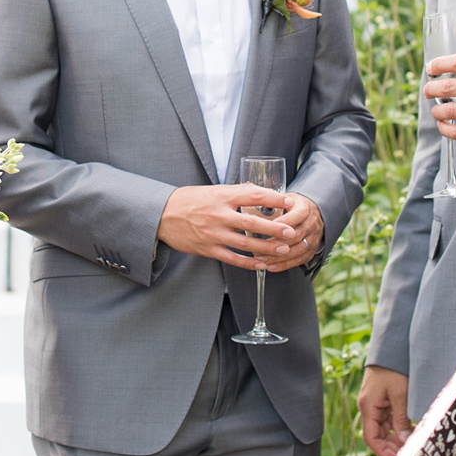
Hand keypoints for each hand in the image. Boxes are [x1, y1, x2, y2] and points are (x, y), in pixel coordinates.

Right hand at [157, 184, 305, 270]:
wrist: (163, 215)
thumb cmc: (190, 200)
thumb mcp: (213, 190)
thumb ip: (235, 193)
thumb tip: (259, 192)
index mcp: (222, 196)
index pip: (253, 195)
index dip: (274, 199)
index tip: (290, 202)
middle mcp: (218, 214)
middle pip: (252, 222)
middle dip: (275, 229)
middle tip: (292, 232)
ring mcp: (213, 233)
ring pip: (245, 244)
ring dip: (266, 248)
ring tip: (283, 250)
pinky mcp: (208, 249)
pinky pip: (233, 259)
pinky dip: (249, 263)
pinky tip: (262, 264)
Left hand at [256, 193, 322, 272]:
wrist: (312, 213)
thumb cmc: (292, 206)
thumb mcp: (284, 198)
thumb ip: (271, 202)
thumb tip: (249, 206)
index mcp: (304, 208)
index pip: (294, 216)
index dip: (280, 223)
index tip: (263, 227)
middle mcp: (311, 224)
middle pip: (295, 236)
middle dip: (275, 243)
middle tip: (256, 247)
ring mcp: (313, 239)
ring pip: (297, 250)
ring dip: (278, 257)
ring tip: (261, 259)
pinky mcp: (311, 251)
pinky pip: (299, 260)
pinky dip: (284, 265)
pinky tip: (270, 266)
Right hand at [358, 365, 412, 455]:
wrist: (391, 348)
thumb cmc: (393, 369)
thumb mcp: (400, 394)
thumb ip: (401, 418)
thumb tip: (405, 440)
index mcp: (368, 406)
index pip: (371, 438)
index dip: (382, 451)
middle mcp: (368, 407)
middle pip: (377, 435)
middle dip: (391, 446)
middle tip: (409, 453)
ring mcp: (374, 404)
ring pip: (383, 429)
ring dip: (396, 437)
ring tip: (412, 444)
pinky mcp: (382, 400)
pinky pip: (388, 419)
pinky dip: (397, 427)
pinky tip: (410, 431)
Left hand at [425, 55, 455, 148]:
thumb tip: (455, 74)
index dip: (439, 64)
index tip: (431, 68)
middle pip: (447, 87)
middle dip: (430, 89)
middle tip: (427, 92)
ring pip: (448, 111)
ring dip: (436, 111)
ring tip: (437, 110)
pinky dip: (444, 129)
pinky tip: (443, 126)